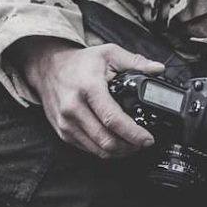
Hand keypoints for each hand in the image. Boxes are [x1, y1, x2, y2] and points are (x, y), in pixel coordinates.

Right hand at [14, 37, 165, 158]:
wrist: (48, 68)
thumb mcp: (109, 53)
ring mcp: (66, 123)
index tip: (147, 138)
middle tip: (143, 143)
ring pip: (97, 149)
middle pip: (105, 140)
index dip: (133, 133)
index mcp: (89, 88)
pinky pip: (87, 148)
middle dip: (129, 146)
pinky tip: (116, 143)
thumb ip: (135, 62)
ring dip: (118, 152)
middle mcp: (74, 108)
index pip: (112, 119)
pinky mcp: (62, 132)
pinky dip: (104, 150)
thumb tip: (158, 68)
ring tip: (132, 145)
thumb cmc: (79, 62)